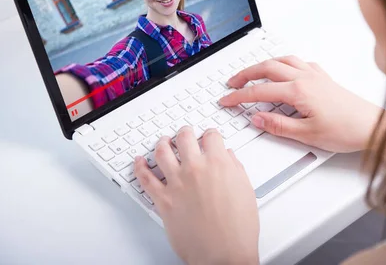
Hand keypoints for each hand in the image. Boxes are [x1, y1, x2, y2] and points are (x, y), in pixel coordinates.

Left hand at [134, 130, 258, 264]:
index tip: (209, 136)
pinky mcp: (163, 200)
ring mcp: (177, 183)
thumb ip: (235, 168)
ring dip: (162, 142)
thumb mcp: (245, 190)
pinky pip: (145, 178)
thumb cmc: (238, 228)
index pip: (211, 136)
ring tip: (163, 141)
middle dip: (186, 132)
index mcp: (219, 164)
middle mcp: (196, 169)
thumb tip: (228, 158)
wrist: (224, 254)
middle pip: (185, 138)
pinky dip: (140, 167)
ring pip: (162, 151)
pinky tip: (140, 162)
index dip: (210, 134)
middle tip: (186, 133)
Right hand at [219, 56, 385, 152]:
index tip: (226, 100)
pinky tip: (284, 70)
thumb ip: (278, 125)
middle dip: (246, 74)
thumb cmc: (346, 130)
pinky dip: (285, 63)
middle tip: (232, 83)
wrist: (372, 125)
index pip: (259, 91)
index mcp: (298, 91)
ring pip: (282, 61)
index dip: (239, 96)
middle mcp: (306, 77)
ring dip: (263, 65)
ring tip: (252, 73)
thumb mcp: (307, 135)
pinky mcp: (324, 78)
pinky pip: (299, 62)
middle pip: (267, 68)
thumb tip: (257, 118)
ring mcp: (315, 75)